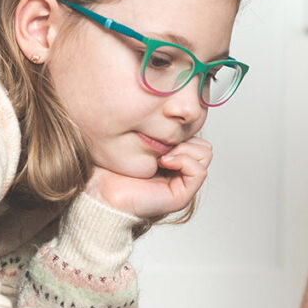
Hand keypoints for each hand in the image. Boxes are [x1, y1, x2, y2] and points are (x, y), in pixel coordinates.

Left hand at [86, 137, 211, 218]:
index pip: (195, 137)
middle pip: (204, 145)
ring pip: (205, 154)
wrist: (102, 191)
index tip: (160, 132)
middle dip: (187, 139)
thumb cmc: (112, 168)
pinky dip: (184, 161)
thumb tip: (173, 111)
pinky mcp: (181, 196)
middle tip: (163, 147)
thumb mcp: (137, 139)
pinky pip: (199, 171)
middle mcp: (179, 171)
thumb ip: (156, 129)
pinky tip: (165, 161)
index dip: (182, 131)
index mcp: (172, 159)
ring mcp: (181, 184)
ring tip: (163, 155)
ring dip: (185, 149)